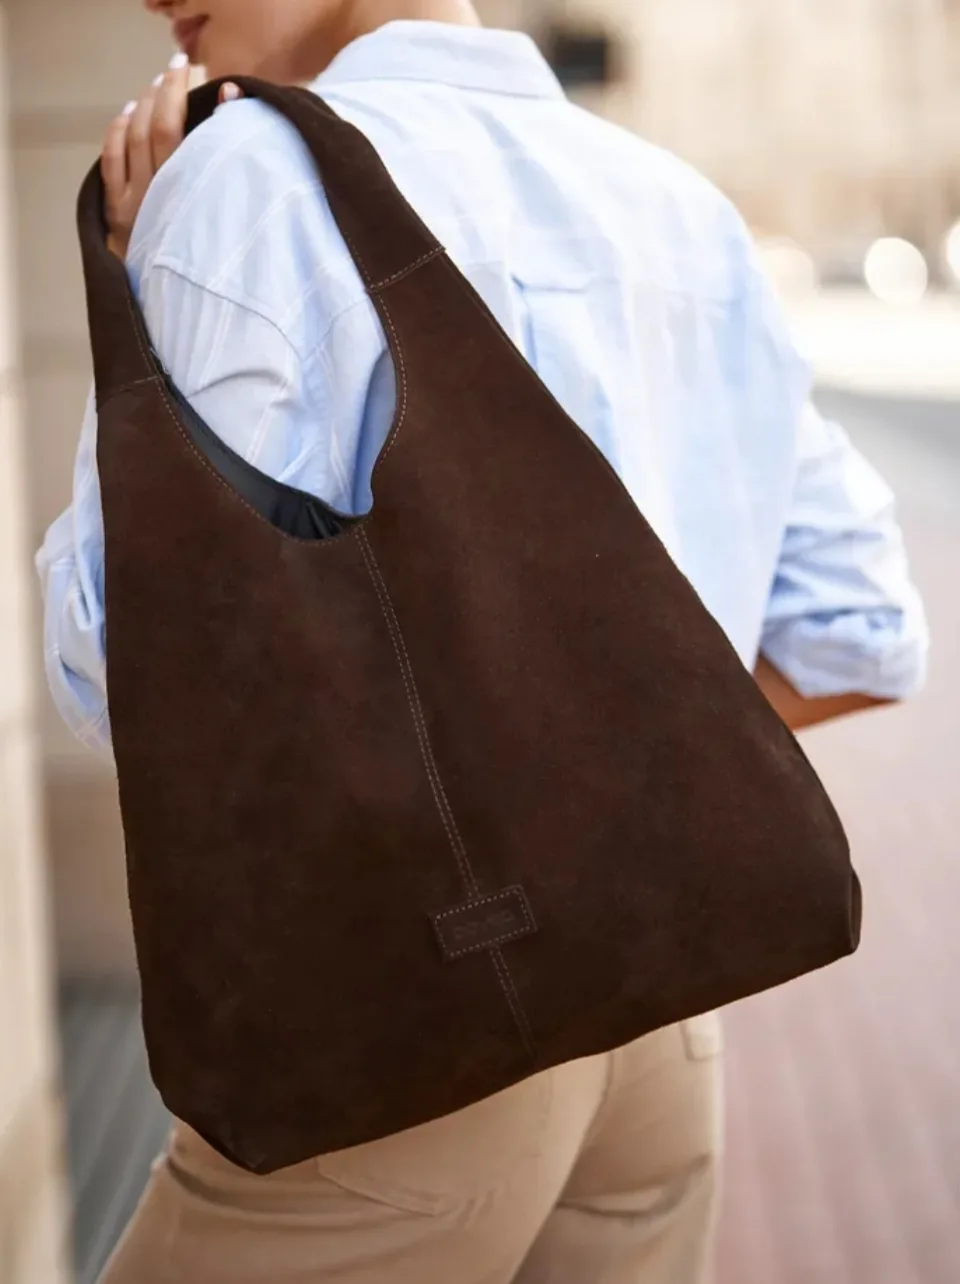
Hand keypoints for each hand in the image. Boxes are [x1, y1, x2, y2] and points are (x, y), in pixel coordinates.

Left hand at [102, 57, 241, 260]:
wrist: (187, 306)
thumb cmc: (218, 259)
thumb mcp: (232, 211)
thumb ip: (231, 156)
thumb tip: (230, 97)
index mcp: (184, 192)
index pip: (173, 126)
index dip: (178, 92)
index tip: (191, 70)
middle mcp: (153, 192)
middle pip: (150, 127)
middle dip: (161, 92)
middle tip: (174, 73)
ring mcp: (132, 203)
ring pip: (130, 139)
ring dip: (140, 107)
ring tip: (154, 90)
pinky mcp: (117, 214)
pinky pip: (110, 162)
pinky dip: (117, 132)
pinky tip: (126, 116)